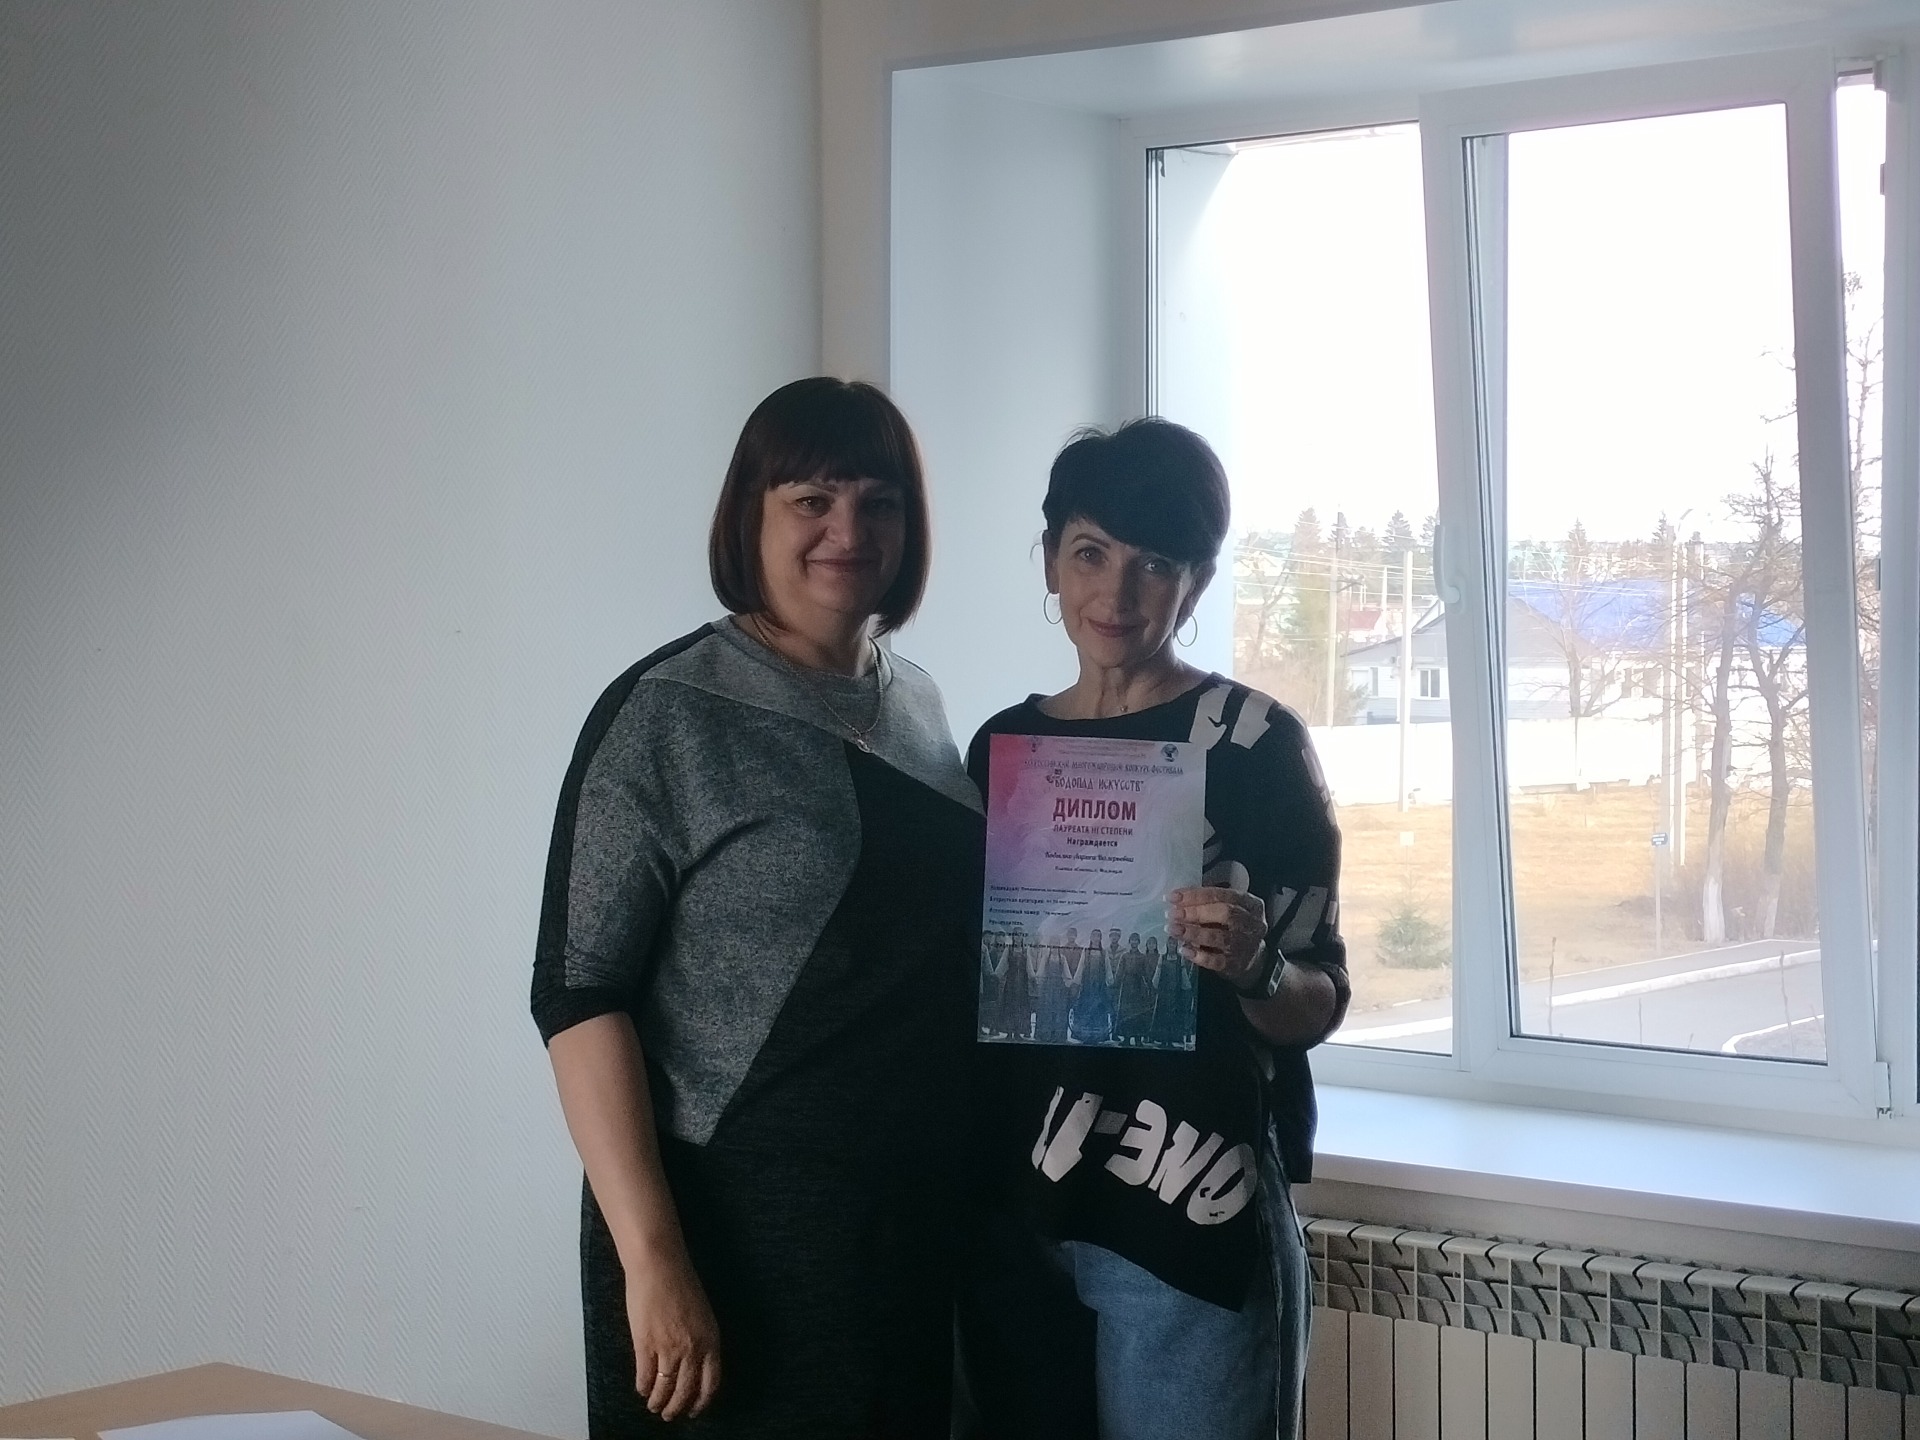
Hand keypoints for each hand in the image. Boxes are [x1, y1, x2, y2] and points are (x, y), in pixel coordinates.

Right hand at [625, 1243, 721, 1420]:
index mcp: (710, 1340)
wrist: (659, 1265)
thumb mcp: (703, 1313)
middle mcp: (692, 1348)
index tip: (694, 1410)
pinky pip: (644, 1376)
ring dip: (658, 1402)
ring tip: (654, 1406)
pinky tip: (641, 1389)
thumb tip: (694, 1363)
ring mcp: (668, 1348)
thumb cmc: (681, 1282)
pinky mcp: (645, 1344)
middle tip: (670, 1415)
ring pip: (664, 1388)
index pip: (710, 1383)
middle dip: (677, 1408)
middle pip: (686, 1391)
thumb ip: (701, 1339)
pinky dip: (643, 1387)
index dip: (701, 1401)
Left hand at [1167, 886, 1267, 990]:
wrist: (1250, 959)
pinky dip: (1199, 955)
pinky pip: (1217, 961)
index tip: (1173, 897)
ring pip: (1220, 937)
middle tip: (1173, 914)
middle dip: (1196, 912)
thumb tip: (1177, 899)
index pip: (1223, 895)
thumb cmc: (1232, 927)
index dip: (1196, 895)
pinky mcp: (1237, 965)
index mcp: (1251, 904)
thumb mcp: (1228, 909)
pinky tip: (1184, 950)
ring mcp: (1246, 946)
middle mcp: (1252, 924)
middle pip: (1225, 914)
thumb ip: (1207, 902)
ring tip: (1174, 929)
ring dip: (1194, 933)